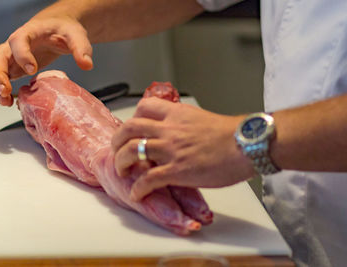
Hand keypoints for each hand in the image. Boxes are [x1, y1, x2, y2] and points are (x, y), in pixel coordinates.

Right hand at [0, 16, 92, 105]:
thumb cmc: (64, 30)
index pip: (18, 41)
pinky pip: (2, 77)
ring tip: (6, 102)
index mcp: (29, 32)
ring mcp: (13, 56)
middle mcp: (15, 44)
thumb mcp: (76, 35)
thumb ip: (81, 48)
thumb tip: (87, 65)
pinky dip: (1, 90)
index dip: (22, 55)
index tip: (32, 70)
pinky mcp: (15, 67)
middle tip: (5, 91)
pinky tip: (9, 102)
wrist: (57, 29)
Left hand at [111, 97, 253, 200]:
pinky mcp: (176, 170)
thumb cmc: (231, 134)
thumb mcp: (202, 118)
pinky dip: (138, 188)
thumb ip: (184, 123)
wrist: (247, 144)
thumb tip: (177, 131)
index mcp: (176, 114)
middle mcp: (168, 129)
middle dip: (118, 140)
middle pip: (130, 128)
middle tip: (117, 149)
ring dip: (121, 163)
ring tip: (122, 170)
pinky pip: (147, 179)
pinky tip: (137, 193)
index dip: (133, 117)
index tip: (132, 128)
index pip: (144, 107)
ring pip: (131, 151)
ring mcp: (170, 149)